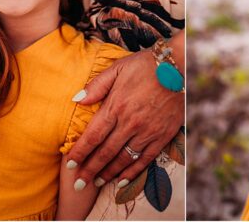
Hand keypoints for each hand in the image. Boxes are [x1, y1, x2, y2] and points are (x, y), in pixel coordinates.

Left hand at [64, 49, 183, 189]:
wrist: (177, 66)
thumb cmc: (145, 65)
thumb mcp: (118, 68)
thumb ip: (97, 85)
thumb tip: (77, 100)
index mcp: (116, 105)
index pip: (93, 136)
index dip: (80, 152)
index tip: (70, 164)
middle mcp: (130, 123)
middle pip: (105, 152)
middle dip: (90, 169)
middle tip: (79, 183)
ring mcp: (147, 132)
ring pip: (123, 159)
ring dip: (108, 173)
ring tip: (96, 183)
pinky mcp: (162, 136)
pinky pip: (144, 159)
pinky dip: (132, 172)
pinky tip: (122, 180)